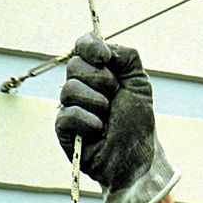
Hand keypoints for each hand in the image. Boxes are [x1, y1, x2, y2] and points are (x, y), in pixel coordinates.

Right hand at [54, 33, 178, 202]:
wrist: (135, 157)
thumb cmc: (137, 122)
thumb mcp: (139, 82)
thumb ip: (126, 56)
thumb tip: (104, 47)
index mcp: (97, 70)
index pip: (82, 45)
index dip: (90, 47)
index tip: (105, 58)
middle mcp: (80, 85)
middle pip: (74, 64)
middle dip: (101, 80)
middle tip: (114, 96)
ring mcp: (69, 105)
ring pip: (69, 88)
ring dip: (97, 103)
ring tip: (107, 117)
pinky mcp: (62, 128)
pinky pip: (68, 113)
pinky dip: (88, 121)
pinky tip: (99, 131)